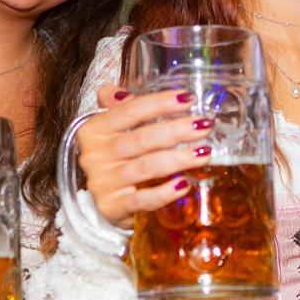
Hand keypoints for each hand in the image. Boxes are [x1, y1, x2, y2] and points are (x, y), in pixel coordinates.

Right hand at [76, 83, 212, 225]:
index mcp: (94, 130)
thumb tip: (126, 91)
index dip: (159, 104)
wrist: (102, 199)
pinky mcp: (113, 207)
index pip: (128, 112)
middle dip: (176, 131)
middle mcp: (95, 156)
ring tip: (204, 153)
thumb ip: (118, 106)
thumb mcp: (111, 129)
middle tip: (204, 126)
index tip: (187, 99)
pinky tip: (184, 184)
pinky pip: (142, 200)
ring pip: (145, 168)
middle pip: (141, 139)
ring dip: (178, 159)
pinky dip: (165, 193)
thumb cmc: (115, 157)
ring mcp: (103, 183)